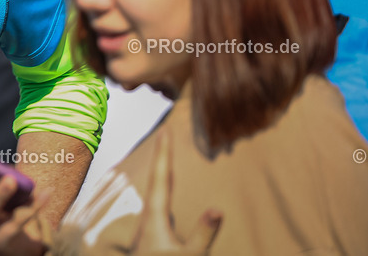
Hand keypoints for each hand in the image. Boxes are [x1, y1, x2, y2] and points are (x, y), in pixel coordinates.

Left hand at [131, 130, 220, 254]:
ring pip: (155, 193)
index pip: (160, 177)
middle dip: (162, 156)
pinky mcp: (153, 238)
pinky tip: (164, 193)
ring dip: (160, 172)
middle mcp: (148, 219)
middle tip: (164, 133)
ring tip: (164, 156)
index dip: (164, 153)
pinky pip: (159, 205)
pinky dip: (163, 190)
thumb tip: (218, 208)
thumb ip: (203, 234)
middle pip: (156, 180)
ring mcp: (149, 228)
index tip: (164, 129)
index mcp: (154, 218)